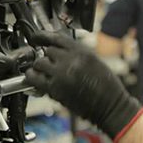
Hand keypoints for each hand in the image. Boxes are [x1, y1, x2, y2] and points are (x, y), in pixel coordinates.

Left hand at [24, 31, 142, 140]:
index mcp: (82, 51)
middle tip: (46, 64)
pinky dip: (32, 78)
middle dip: (46, 57)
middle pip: (48, 51)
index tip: (36, 37)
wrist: (111, 106)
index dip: (43, 36)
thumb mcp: (94, 62)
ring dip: (38, 67)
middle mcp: (71, 59)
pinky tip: (33, 79)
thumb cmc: (107, 87)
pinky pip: (34, 78)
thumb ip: (76, 55)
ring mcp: (61, 73)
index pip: (57, 37)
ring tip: (41, 72)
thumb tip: (58, 52)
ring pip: (39, 63)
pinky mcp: (54, 88)